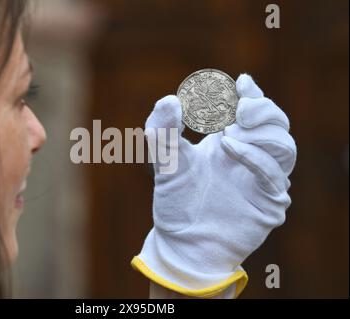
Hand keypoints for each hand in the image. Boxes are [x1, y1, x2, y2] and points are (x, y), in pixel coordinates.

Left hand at [132, 74, 296, 297]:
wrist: (182, 243)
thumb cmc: (176, 202)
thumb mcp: (165, 163)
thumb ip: (162, 132)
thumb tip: (168, 100)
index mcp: (230, 143)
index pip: (253, 111)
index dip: (252, 94)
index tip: (241, 82)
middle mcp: (250, 158)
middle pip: (276, 122)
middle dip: (262, 109)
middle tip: (238, 109)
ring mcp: (263, 180)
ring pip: (284, 145)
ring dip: (258, 133)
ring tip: (226, 135)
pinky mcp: (269, 202)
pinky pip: (274, 175)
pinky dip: (255, 157)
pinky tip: (230, 148)